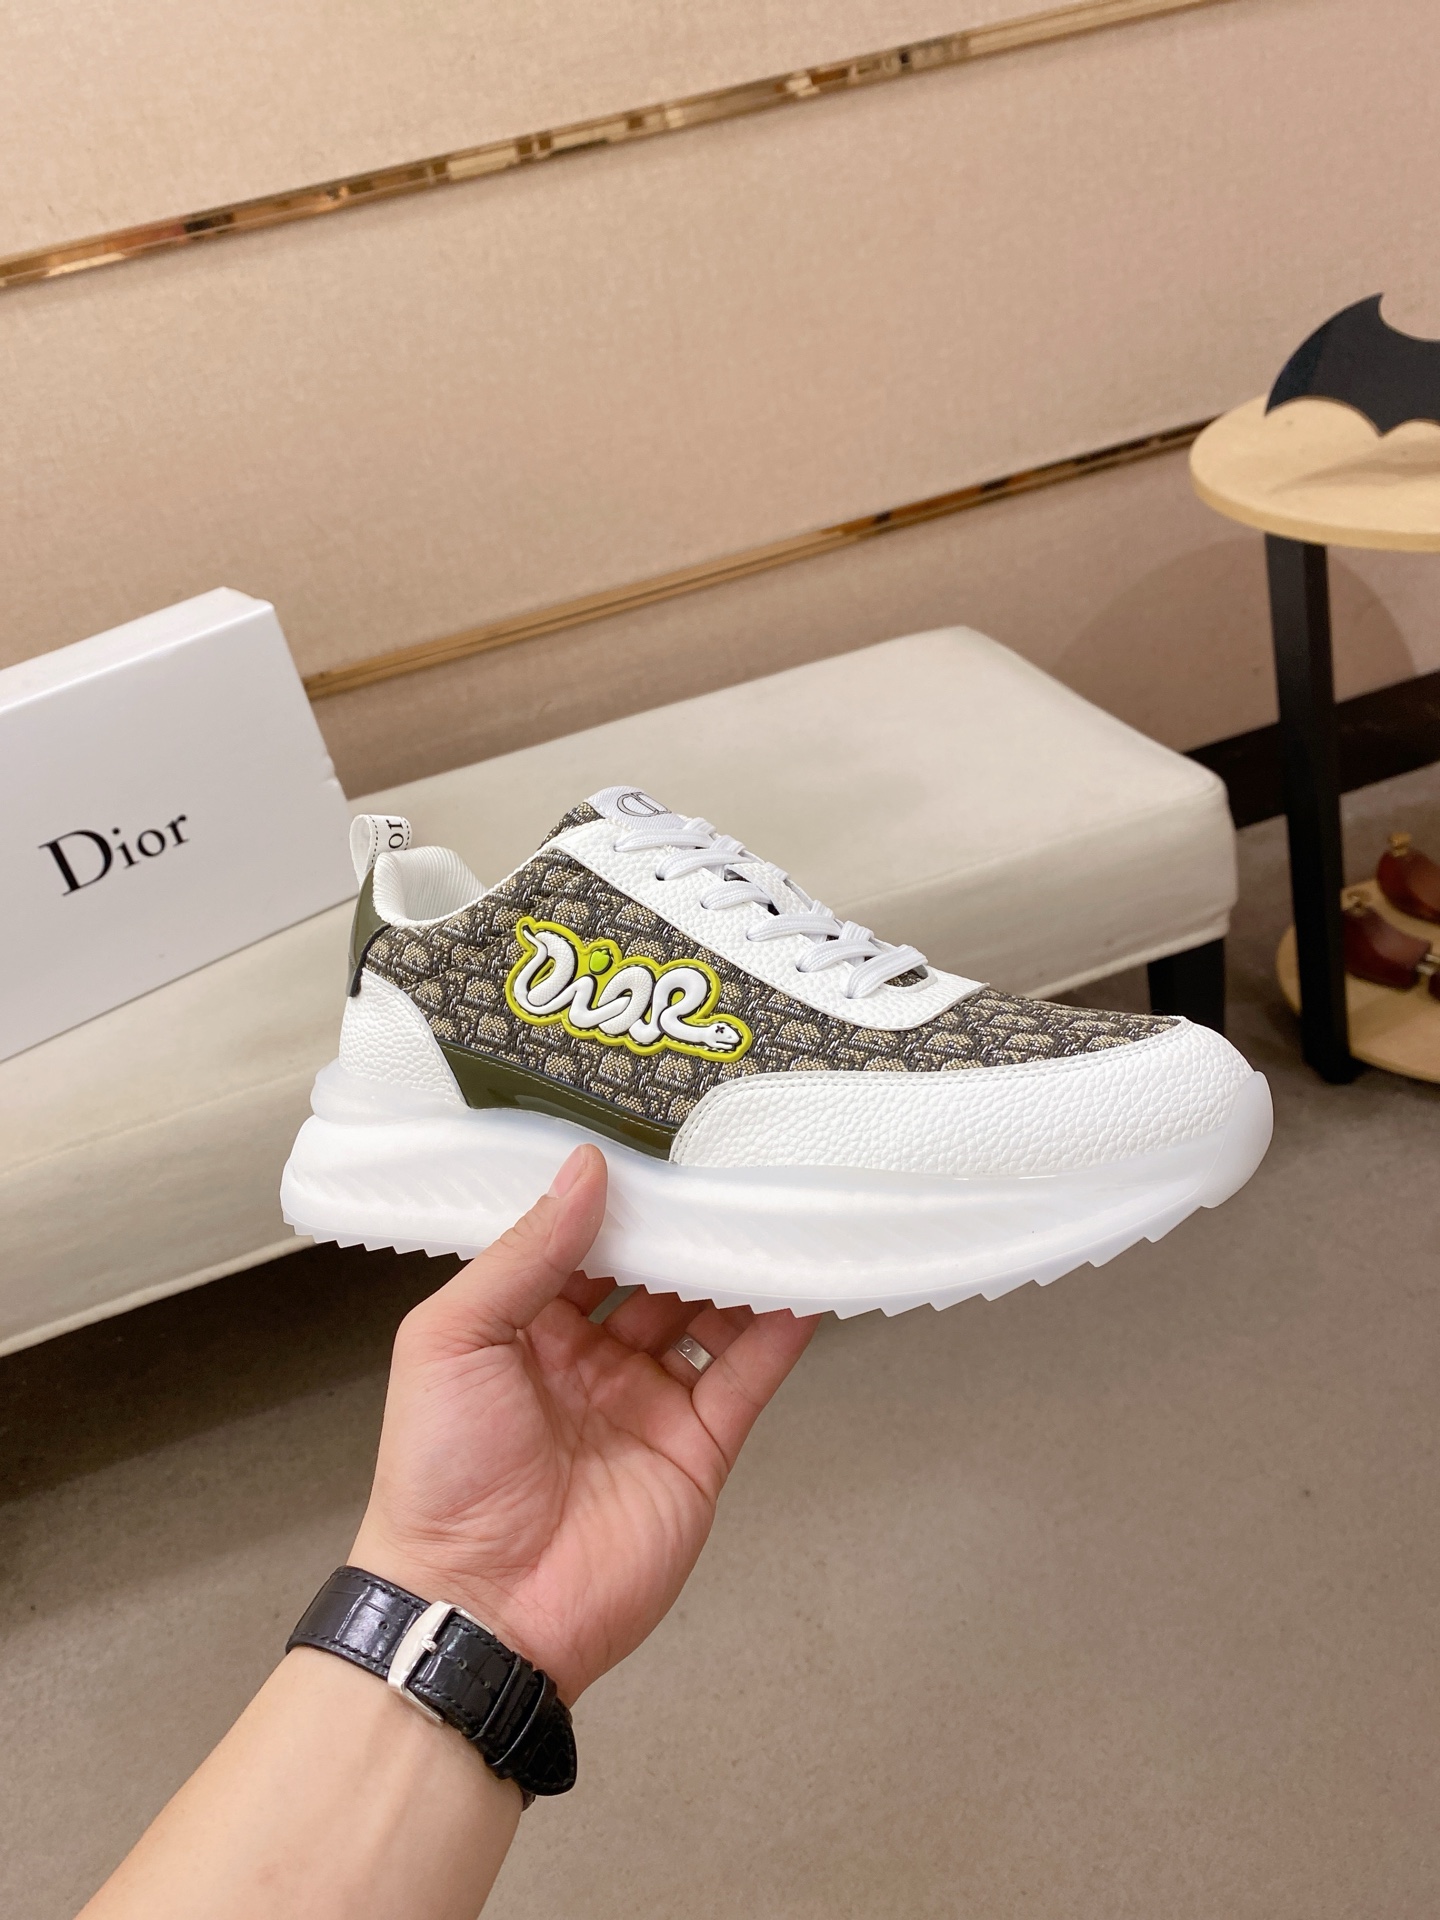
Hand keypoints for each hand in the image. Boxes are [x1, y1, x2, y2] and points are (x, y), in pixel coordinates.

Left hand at [349, 1144, 817, 1701]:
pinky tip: (802, 1283)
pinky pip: (746, 1376)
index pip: (578, 1243)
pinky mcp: (696, 1448)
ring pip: (708, 1316)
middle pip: (652, 1274)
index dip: (613, 1200)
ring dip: (738, 1268)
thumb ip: (523, 1253)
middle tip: (726, 1168)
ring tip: (774, 1211)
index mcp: (521, 1328)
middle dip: (685, 1227)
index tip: (652, 1148)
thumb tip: (583, 1172)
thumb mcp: (452, 1339)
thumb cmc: (437, 1478)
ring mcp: (646, 1404)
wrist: (477, 1609)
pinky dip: (779, 1330)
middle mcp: (588, 1361)